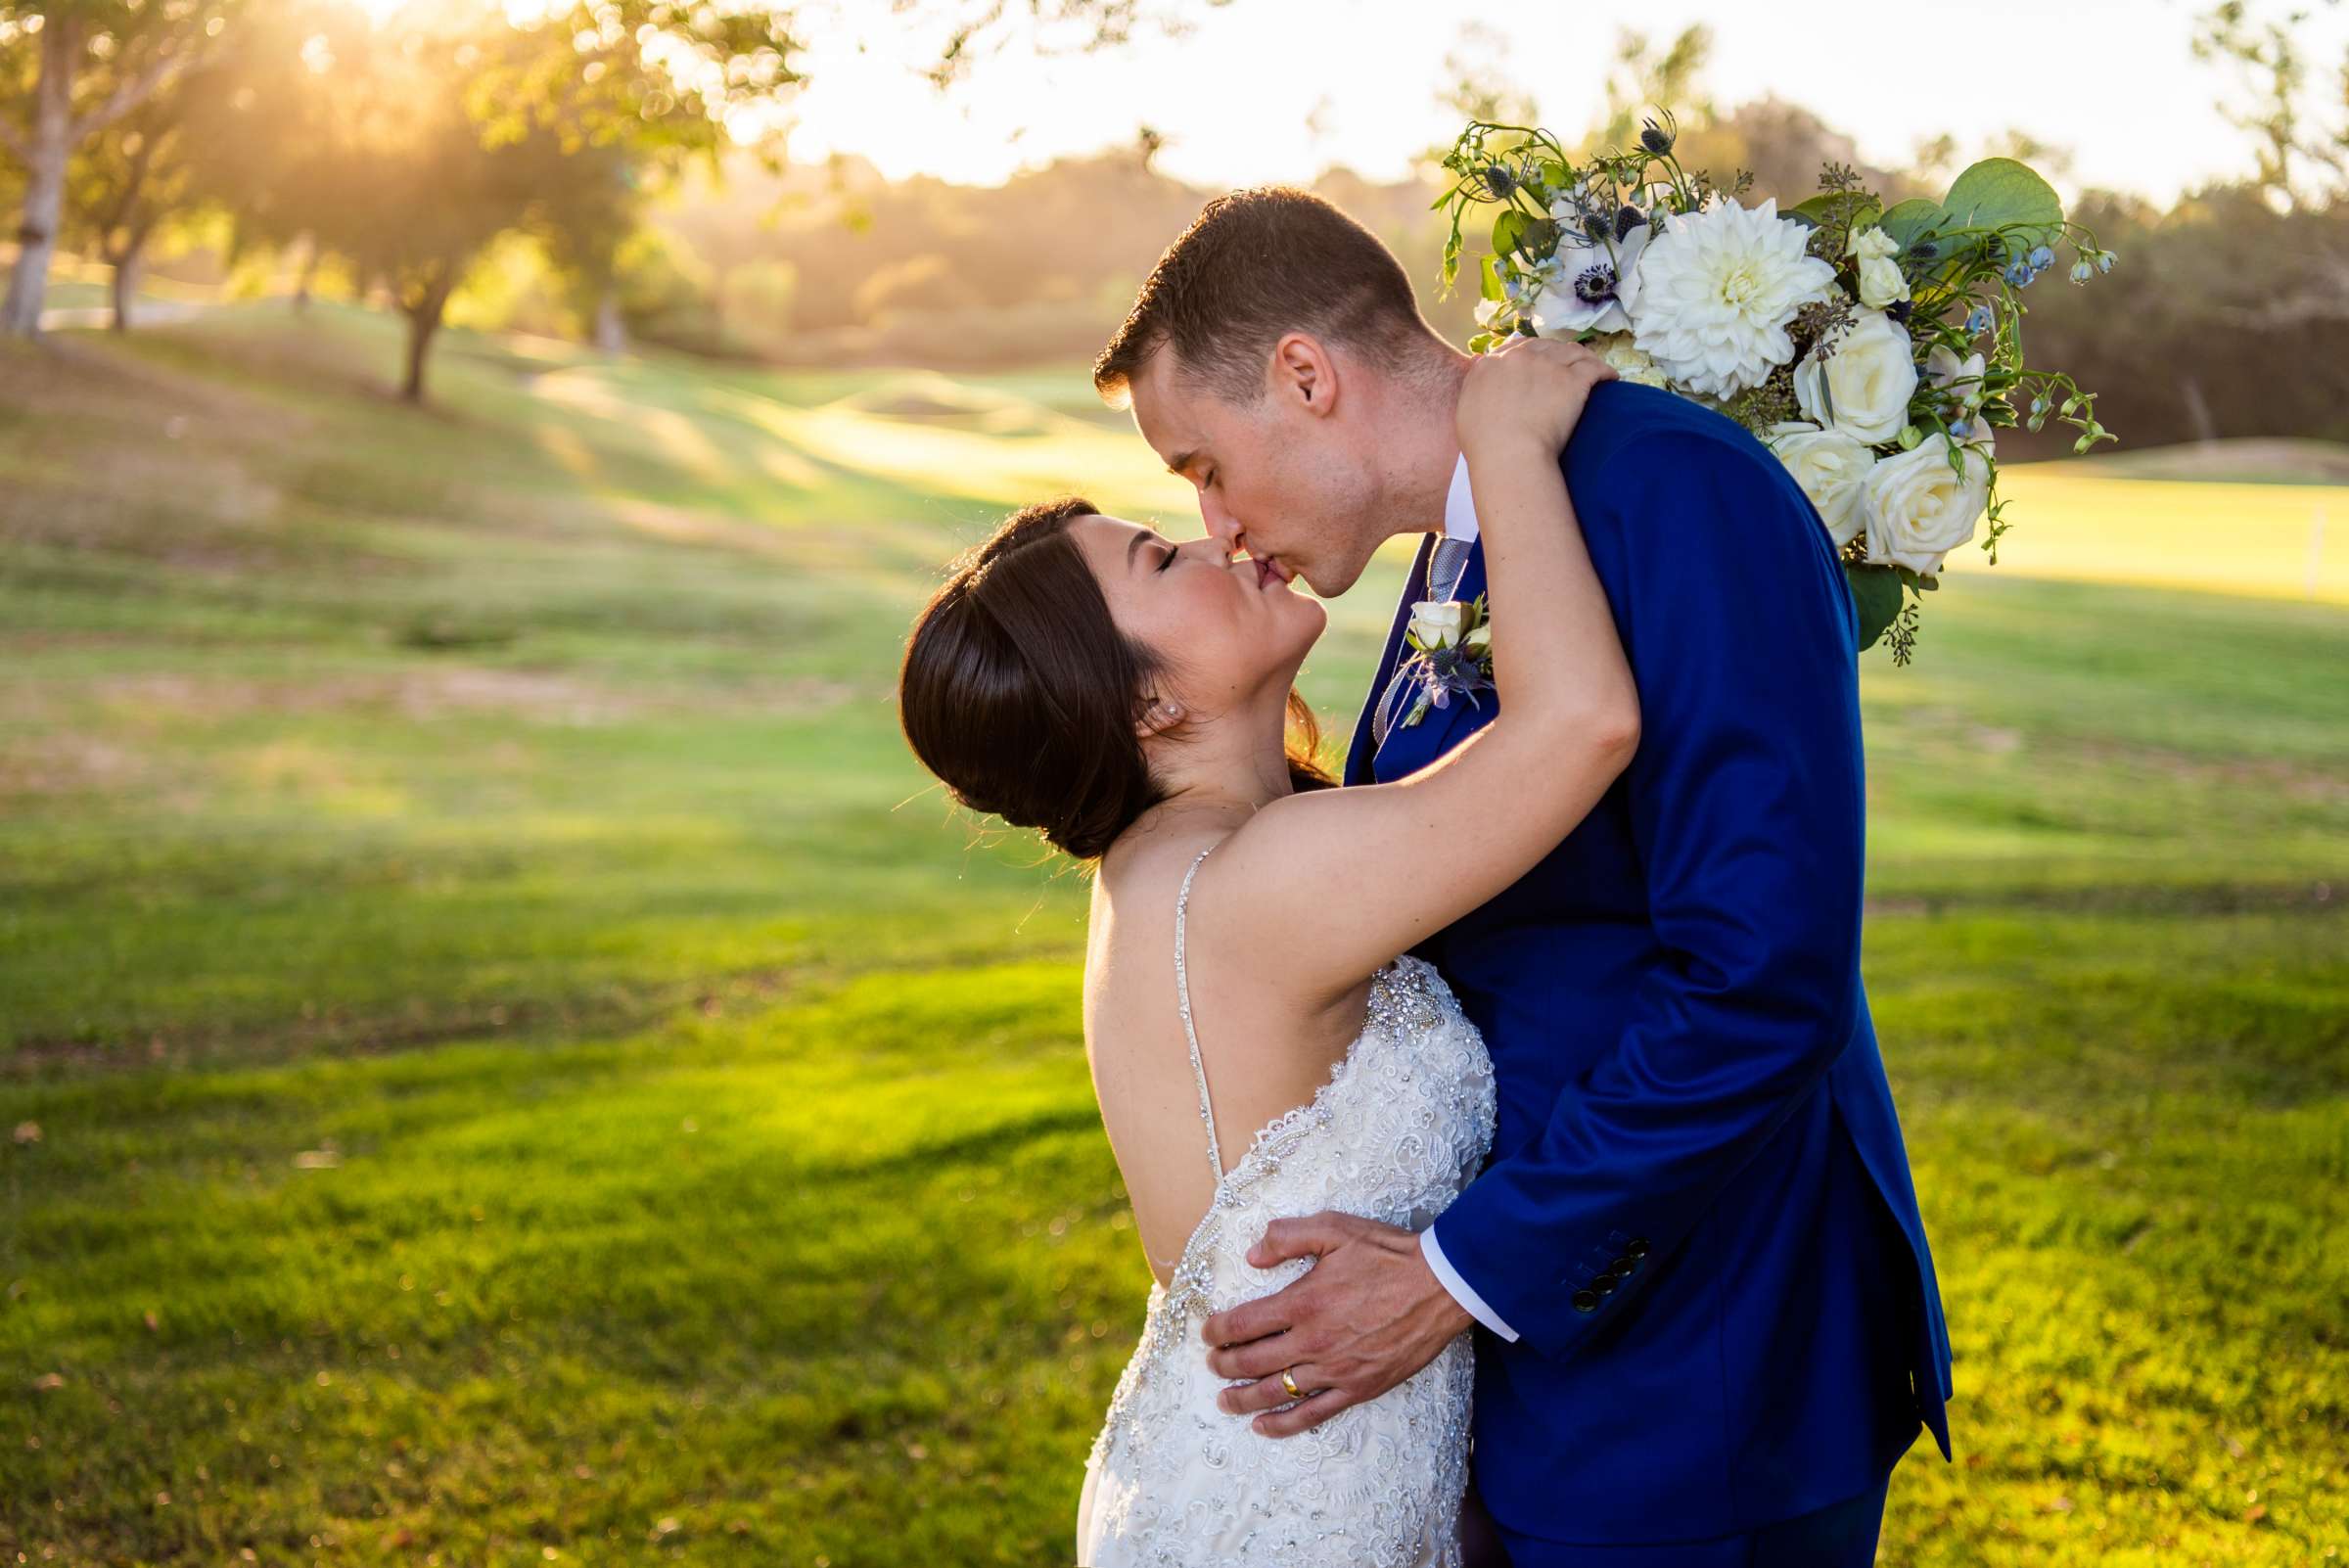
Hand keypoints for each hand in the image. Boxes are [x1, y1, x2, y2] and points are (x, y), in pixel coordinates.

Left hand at [1197, 1212, 1473, 1437]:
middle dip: (1223, 1365)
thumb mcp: (1335, 1228)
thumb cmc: (1388, 1254)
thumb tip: (1251, 1256)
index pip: (1244, 1324)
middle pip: (1252, 1362)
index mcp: (1303, 1301)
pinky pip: (1313, 1414)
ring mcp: (1335, 1370)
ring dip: (1242, 1399)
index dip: (1218, 1331)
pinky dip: (1283, 1423)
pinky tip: (1263, 1426)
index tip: (1209, 1333)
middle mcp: (1313, 1340)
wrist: (1441, 1286)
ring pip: (1276, 1392)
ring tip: (1224, 1400)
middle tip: (1212, 1364)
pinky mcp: (1358, 1388)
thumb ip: (1287, 1237)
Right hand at [1456, 334, 1616, 459]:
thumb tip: (1480, 364)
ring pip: (1571, 352)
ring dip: (1582, 358)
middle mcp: (1519, 358)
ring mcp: (1548, 366)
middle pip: (1544, 346)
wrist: (1509, 455)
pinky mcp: (1573, 380)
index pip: (1514, 349)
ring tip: (1591, 368)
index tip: (1537, 365)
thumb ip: (1473, 384)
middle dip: (1556, 353)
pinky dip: (1605, 371)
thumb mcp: (1464, 410)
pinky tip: (1611, 379)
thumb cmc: (1483, 445)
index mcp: (1491, 365)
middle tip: (1566, 366)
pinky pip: (1595, 368)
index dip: (1529, 355)